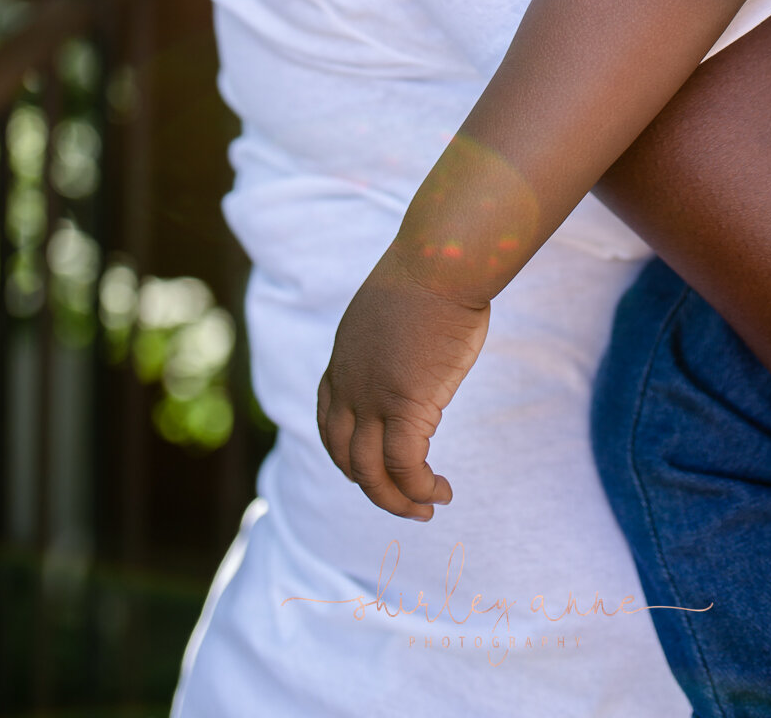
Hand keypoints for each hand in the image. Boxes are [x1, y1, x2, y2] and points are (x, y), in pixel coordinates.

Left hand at [317, 249, 489, 522]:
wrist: (439, 262)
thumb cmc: (432, 273)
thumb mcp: (394, 306)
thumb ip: (392, 335)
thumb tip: (415, 337)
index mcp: (344, 359)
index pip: (329, 423)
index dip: (348, 454)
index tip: (374, 467)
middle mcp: (348, 384)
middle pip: (345, 457)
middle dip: (373, 487)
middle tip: (404, 500)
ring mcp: (372, 398)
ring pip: (370, 474)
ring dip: (397, 501)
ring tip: (425, 509)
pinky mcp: (405, 405)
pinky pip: (405, 467)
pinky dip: (419, 489)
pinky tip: (441, 491)